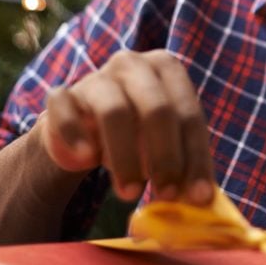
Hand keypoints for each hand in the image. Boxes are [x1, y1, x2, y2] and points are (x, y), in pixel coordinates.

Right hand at [39, 49, 213, 204]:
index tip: (198, 197)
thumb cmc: (138, 133)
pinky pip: (66, 111)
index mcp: (167, 68)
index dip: (196, 157)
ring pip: (114, 111)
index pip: (189, 113)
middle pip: (156, 108)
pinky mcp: (63, 95)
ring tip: (129, 193)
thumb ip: (185, 165)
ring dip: (125, 156)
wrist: (84, 128)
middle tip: (166, 194)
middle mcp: (134, 64)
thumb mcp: (167, 143)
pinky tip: (85, 159)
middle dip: (165, 156)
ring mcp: (96, 77)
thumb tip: (202, 200)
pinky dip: (75, 137)